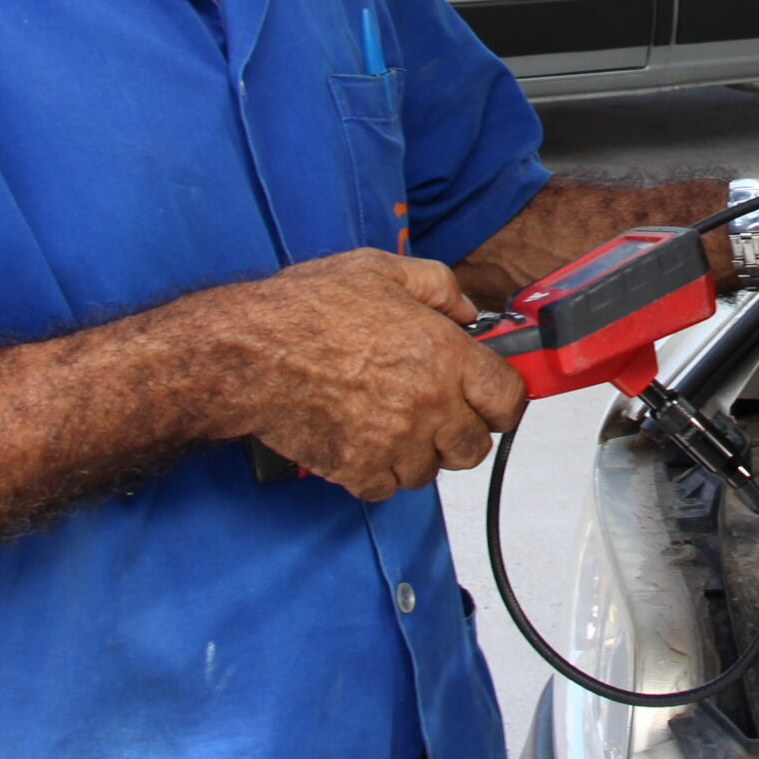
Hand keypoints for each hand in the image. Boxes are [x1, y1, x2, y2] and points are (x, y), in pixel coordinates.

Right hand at [219, 249, 528, 498]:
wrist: (249, 354)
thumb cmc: (306, 312)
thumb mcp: (382, 271)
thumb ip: (438, 286)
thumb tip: (465, 309)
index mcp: (444, 355)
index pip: (509, 400)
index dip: (503, 399)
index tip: (493, 397)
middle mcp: (429, 404)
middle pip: (475, 446)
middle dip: (461, 430)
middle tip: (437, 408)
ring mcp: (396, 443)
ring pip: (431, 471)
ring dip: (419, 452)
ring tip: (391, 420)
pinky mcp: (359, 471)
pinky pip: (389, 487)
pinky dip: (380, 471)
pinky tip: (363, 438)